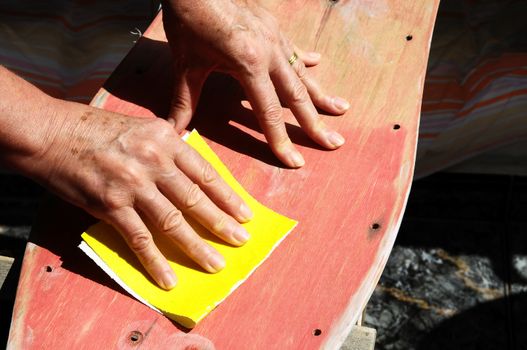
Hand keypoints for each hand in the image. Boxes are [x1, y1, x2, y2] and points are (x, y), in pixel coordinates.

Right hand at [34, 101, 252, 289]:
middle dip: (221, 223)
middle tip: (240, 241)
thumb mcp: (143, 128)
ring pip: (173, 222)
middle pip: (196, 199)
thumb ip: (170, 149)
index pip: (206, 173)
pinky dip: (156, 261)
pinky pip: (139, 239)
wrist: (54, 133)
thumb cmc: (99, 130)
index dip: (228, 197)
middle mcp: (154, 162)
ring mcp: (133, 185)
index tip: (244, 214)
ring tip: (215, 264)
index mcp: (166, 140)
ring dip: (197, 246)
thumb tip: (194, 171)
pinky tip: (168, 278)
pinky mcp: (111, 206)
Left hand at [162, 0, 348, 167]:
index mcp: (248, 63)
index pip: (268, 112)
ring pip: (302, 73)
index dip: (281, 140)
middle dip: (316, 123)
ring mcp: (274, 37)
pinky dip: (306, 60)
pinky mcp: (273, 26)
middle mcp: (269, 52)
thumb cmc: (188, 20)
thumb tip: (175, 132)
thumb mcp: (187, 64)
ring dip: (321, 94)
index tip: (296, 162)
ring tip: (341, 109)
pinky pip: (294, 49)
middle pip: (297, 96)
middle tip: (335, 142)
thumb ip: (185, 101)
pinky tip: (320, 64)